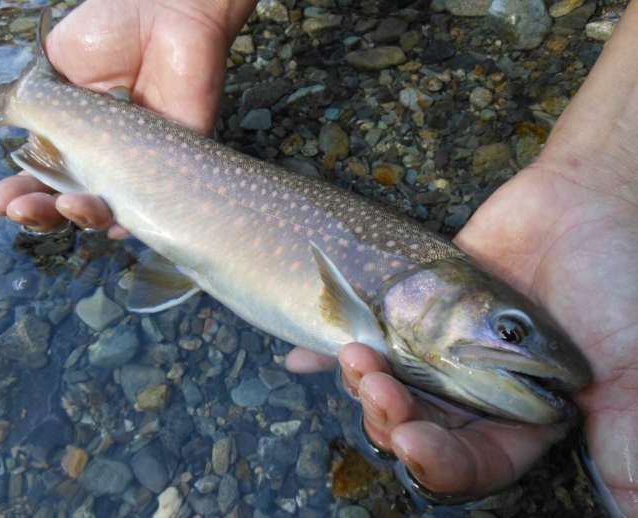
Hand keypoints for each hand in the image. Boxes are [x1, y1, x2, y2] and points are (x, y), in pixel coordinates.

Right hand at [0, 0, 255, 235]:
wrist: (165, 12)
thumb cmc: (112, 30)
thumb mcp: (58, 65)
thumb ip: (36, 102)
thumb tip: (8, 131)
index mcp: (74, 133)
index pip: (44, 173)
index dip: (21, 191)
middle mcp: (105, 154)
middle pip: (72, 198)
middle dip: (42, 212)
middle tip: (22, 211)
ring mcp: (140, 160)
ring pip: (111, 207)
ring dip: (83, 216)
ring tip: (65, 207)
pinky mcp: (177, 159)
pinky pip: (158, 201)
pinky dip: (137, 219)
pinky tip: (115, 224)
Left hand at [288, 6, 637, 512]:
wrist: (588, 201)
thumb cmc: (622, 285)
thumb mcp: (635, 374)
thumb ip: (628, 448)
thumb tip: (629, 512)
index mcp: (527, 420)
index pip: (473, 463)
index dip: (440, 464)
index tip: (412, 443)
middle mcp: (481, 393)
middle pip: (420, 430)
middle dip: (391, 421)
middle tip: (376, 389)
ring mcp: (445, 350)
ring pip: (392, 387)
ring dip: (364, 384)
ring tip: (353, 358)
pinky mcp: (420, 311)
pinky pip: (378, 334)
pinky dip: (337, 347)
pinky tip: (306, 357)